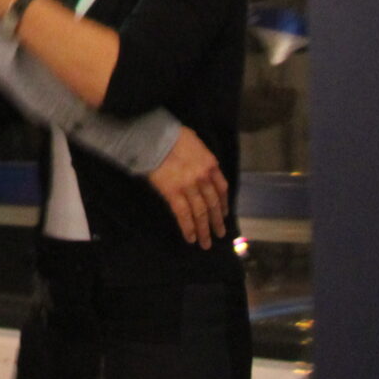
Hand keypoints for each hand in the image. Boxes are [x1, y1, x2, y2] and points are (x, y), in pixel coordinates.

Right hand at [146, 128, 229, 248]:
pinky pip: (184, 215)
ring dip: (204, 230)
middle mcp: (203, 178)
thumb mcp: (196, 142)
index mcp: (210, 165)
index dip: (223, 204)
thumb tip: (202, 166)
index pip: (222, 188)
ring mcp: (189, 187)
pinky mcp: (174, 194)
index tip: (223, 214)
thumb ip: (202, 157)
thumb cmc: (173, 135)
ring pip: (200, 213)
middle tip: (219, 234)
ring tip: (206, 243)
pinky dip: (188, 228)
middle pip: (213, 204)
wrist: (155, 138)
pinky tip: (191, 238)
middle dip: (216, 222)